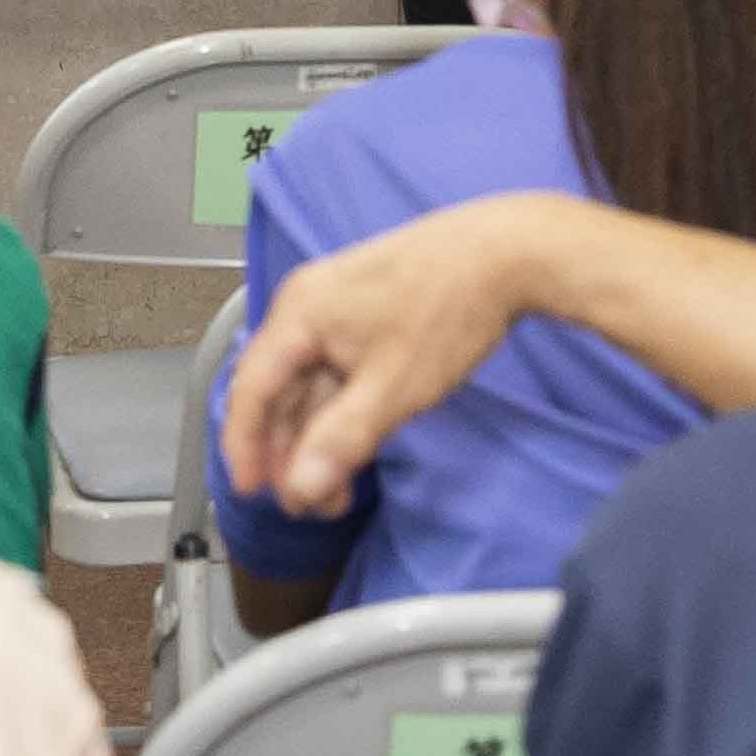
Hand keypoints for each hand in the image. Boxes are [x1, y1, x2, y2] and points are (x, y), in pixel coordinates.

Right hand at [219, 195, 588, 514]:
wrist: (510, 251)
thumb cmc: (449, 307)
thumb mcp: (394, 386)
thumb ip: (341, 439)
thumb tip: (301, 486)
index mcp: (299, 314)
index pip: (250, 389)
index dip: (245, 445)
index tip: (252, 490)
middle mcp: (308, 306)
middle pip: (279, 389)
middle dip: (289, 452)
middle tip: (308, 505)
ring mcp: (338, 307)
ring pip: (311, 384)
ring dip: (318, 437)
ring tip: (337, 491)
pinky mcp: (367, 312)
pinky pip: (338, 368)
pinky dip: (341, 410)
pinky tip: (355, 445)